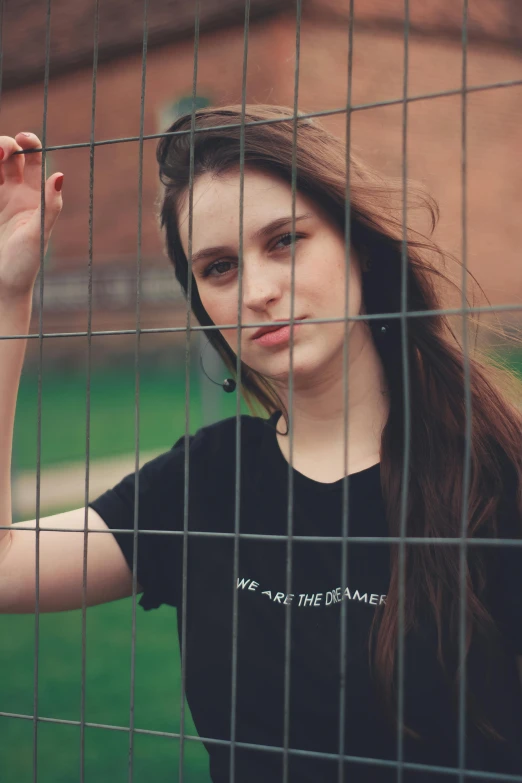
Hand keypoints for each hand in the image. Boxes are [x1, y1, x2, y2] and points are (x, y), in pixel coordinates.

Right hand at [0, 132, 62, 299]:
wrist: (3, 286)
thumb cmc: (24, 264)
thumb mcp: (38, 235)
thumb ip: (49, 206)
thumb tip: (59, 175)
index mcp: (35, 195)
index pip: (33, 159)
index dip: (29, 143)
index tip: (22, 139)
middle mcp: (16, 192)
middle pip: (9, 155)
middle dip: (4, 145)